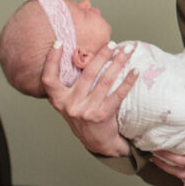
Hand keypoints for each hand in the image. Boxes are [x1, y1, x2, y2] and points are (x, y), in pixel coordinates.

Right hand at [42, 41, 136, 156]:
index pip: (49, 79)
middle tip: (112, 44)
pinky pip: (118, 94)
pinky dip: (127, 81)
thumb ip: (70, 85)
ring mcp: (87, 111)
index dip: (51, 61)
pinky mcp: (103, 115)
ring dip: (118, 63)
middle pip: (87, 74)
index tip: (59, 44)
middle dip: (101, 56)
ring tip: (127, 51)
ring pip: (105, 81)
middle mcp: (70, 105)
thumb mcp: (69, 103)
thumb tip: (80, 56)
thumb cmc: (84, 116)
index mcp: (58, 100)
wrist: (97, 142)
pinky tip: (135, 71)